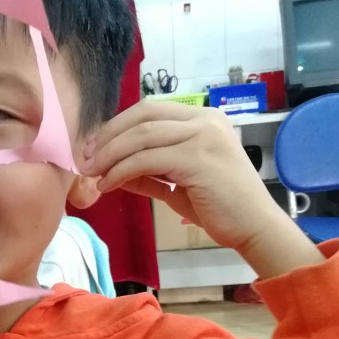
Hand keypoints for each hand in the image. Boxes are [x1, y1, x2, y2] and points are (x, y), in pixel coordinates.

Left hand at [82, 101, 283, 252]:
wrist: (253, 227)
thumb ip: (149, 173)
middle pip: (143, 116)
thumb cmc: (220, 207)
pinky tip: (108, 184)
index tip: (94, 146)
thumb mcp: (177, 184)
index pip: (150, 110)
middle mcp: (205, 120)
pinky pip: (146, 160)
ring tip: (92, 172)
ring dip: (110, 154)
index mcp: (203, 119)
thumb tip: (112, 170)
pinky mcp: (197, 158)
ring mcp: (203, 136)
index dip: (117, 125)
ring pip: (142, 136)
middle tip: (85, 157)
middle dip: (109, 135)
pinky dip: (121, 171)